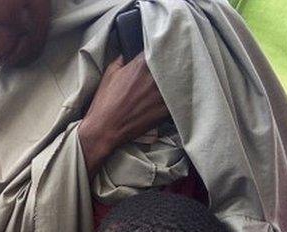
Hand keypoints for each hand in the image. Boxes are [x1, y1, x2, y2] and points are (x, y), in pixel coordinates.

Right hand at [78, 55, 169, 178]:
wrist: (105, 129)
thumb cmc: (105, 102)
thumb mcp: (110, 73)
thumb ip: (123, 60)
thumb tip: (128, 54)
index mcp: (142, 63)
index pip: (162, 48)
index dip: (165, 48)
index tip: (165, 51)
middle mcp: (155, 76)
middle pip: (175, 63)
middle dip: (176, 62)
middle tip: (178, 64)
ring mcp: (163, 93)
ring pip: (182, 80)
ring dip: (181, 79)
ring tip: (180, 80)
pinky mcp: (167, 110)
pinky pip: (181, 99)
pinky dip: (181, 97)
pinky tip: (178, 97)